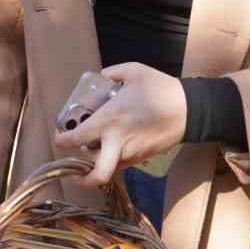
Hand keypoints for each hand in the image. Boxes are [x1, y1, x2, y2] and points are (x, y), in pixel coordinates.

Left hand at [52, 62, 186, 186]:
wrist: (190, 110)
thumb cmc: (160, 89)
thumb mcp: (133, 71)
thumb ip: (112, 73)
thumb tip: (102, 77)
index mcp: (109, 121)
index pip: (76, 139)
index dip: (62, 141)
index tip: (59, 137)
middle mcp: (117, 143)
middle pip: (95, 175)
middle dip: (79, 177)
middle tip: (70, 168)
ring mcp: (131, 154)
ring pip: (105, 171)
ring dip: (94, 166)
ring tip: (89, 153)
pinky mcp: (142, 158)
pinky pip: (119, 165)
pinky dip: (109, 161)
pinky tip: (108, 149)